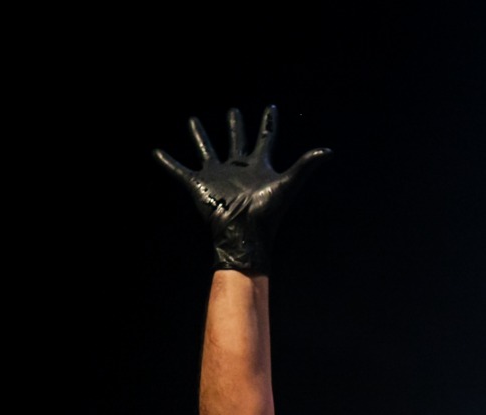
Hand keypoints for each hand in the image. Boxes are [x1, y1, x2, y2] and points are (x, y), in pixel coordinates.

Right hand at [154, 104, 329, 273]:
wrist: (244, 235)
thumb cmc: (267, 212)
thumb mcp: (288, 184)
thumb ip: (305, 166)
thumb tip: (328, 151)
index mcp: (258, 166)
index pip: (265, 139)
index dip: (268, 123)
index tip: (270, 108)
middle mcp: (238, 168)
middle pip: (236, 141)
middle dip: (235, 125)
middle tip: (233, 111)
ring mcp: (217, 175)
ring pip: (206, 149)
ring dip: (199, 135)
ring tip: (192, 120)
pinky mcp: (198, 184)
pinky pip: (179, 170)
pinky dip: (167, 162)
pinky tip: (157, 152)